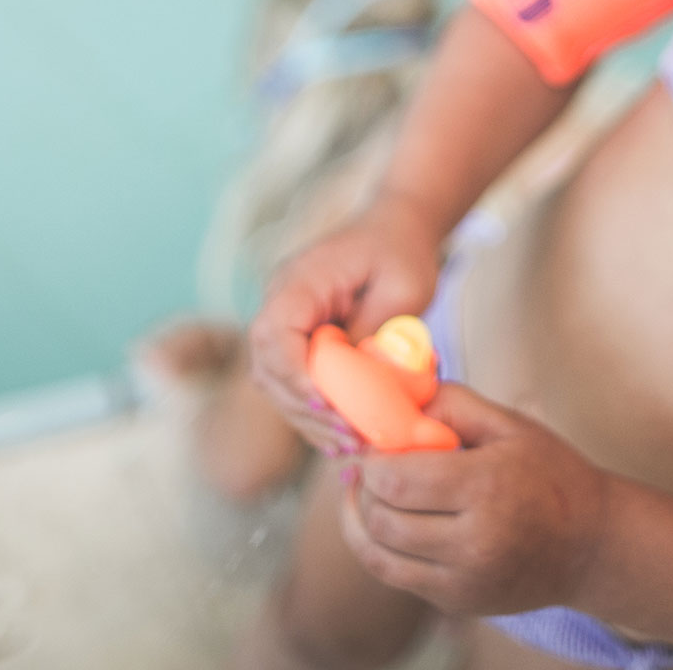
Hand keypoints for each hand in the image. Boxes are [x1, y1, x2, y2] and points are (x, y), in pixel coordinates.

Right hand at [248, 190, 446, 454]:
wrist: (396, 227)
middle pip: (269, 367)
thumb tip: (359, 384)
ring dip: (310, 418)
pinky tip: (344, 435)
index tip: (327, 404)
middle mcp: (280, 301)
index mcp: (299, 280)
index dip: (294, 375)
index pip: (274, 334)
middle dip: (305, 408)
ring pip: (278, 383)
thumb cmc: (402, 251)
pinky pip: (296, 382)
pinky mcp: (299, 339)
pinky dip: (316, 410)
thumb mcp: (403, 287)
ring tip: (350, 444)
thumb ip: (376, 332)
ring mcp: (286, 322)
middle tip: (348, 437)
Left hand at [339, 385, 610, 617]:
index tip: (376, 445)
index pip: (397, 479)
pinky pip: (396, 575)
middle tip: (371, 465)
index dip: (372, 460)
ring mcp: (463, 579)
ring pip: (379, 553)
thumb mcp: (511, 425)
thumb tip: (397, 395)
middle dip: (366, 488)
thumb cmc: (551, 474)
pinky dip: (379, 547)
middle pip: (382, 517)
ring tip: (371, 493)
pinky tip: (386, 522)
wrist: (589, 545)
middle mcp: (474, 541)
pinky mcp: (457, 601)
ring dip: (363, 519)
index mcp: (488, 487)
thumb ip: (453, 404)